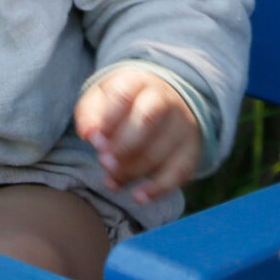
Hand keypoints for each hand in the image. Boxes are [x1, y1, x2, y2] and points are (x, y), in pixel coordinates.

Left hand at [73, 65, 202, 202]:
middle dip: (122, 146)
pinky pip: (179, 172)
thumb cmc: (122, 104)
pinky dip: (158, 188)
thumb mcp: (102, 98)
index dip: (107, 119)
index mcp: (138, 81)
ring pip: (158, 150)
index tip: (93, 140)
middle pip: (146, 121)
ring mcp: (181, 125)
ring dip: (132, 171)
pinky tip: (139, 197)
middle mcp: (165, 99)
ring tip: (110, 181)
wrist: (164, 102)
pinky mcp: (191, 151)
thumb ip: (90, 114)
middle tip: (103, 162)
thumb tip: (88, 134)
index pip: (123, 95)